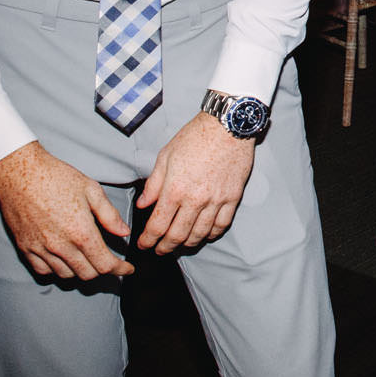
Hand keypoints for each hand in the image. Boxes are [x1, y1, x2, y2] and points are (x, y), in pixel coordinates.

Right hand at [0, 141, 133, 279]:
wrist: (18, 172)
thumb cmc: (55, 177)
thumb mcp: (91, 189)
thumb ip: (109, 215)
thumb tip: (124, 232)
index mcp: (81, 232)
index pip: (105, 264)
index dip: (120, 269)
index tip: (127, 268)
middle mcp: (61, 246)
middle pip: (87, 274)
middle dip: (102, 270)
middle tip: (107, 260)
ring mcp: (41, 249)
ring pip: (66, 275)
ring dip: (80, 270)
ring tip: (86, 257)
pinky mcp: (25, 248)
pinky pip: (43, 270)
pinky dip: (56, 269)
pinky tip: (62, 258)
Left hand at [136, 111, 254, 251]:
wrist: (227, 126)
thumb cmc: (194, 137)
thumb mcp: (165, 156)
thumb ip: (154, 184)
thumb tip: (144, 204)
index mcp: (175, 189)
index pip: (158, 224)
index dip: (148, 239)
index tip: (144, 244)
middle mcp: (195, 199)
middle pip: (177, 235)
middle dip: (165, 247)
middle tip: (160, 250)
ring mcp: (216, 201)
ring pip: (200, 234)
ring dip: (187, 244)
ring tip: (180, 245)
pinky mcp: (232, 198)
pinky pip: (221, 225)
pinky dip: (212, 234)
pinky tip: (205, 234)